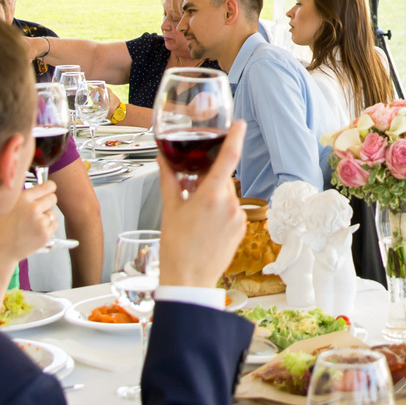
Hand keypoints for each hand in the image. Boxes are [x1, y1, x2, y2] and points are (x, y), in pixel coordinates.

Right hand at [0, 175, 60, 321]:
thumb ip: (20, 196)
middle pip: (54, 196)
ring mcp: (39, 220)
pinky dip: (45, 231)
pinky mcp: (44, 234)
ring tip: (27, 228)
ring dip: (46, 218)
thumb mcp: (3, 207)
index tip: (44, 190)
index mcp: (19, 196)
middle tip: (34, 212)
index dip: (46, 189)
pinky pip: (53, 227)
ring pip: (54, 213)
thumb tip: (38, 184)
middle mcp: (30, 206)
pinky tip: (31, 237)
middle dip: (47, 202)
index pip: (47, 184)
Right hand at [158, 119, 247, 289]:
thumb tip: (163, 159)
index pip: (228, 158)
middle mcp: (228, 205)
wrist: (188, 280)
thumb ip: (169, 179)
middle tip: (190, 189)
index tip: (239, 124)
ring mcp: (238, 218)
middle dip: (208, 178)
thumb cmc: (176, 249)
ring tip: (196, 213)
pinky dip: (221, 210)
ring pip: (227, 194)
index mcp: (209, 197)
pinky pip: (232, 210)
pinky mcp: (242, 229)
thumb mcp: (169, 209)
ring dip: (214, 196)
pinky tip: (206, 224)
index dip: (235, 137)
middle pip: (222, 178)